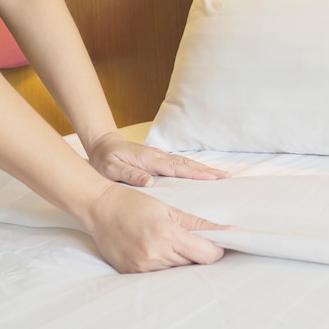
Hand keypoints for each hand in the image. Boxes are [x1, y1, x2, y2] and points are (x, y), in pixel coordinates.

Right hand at [85, 183, 231, 272]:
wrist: (99, 208)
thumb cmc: (135, 204)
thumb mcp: (170, 209)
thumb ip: (200, 224)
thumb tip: (228, 232)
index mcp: (168, 234)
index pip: (206, 255)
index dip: (216, 250)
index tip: (215, 243)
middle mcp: (155, 254)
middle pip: (194, 264)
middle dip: (198, 253)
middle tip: (190, 239)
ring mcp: (142, 266)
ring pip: (177, 270)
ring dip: (181, 259)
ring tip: (168, 242)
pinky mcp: (132, 273)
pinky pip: (159, 274)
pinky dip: (164, 264)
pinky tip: (156, 249)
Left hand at [86, 131, 229, 186]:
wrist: (102, 145)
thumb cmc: (106, 159)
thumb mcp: (112, 169)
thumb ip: (131, 174)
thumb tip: (150, 183)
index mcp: (151, 161)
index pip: (178, 168)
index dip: (197, 174)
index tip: (214, 178)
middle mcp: (159, 157)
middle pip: (188, 164)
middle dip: (208, 171)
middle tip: (227, 177)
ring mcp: (160, 158)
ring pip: (186, 164)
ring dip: (204, 170)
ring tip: (221, 176)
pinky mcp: (159, 160)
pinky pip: (181, 165)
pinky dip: (194, 169)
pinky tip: (202, 174)